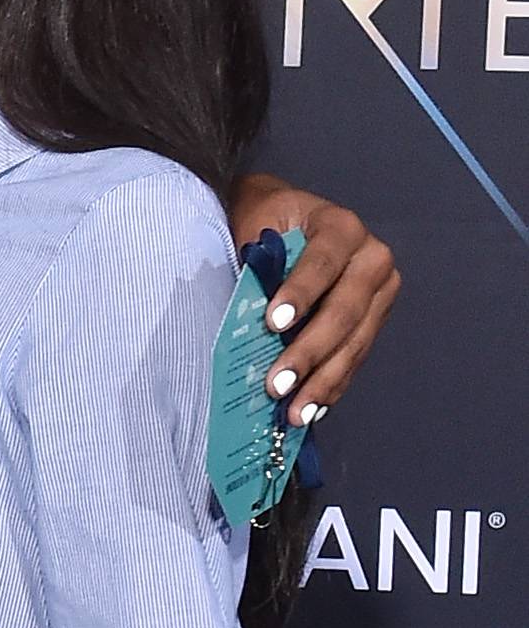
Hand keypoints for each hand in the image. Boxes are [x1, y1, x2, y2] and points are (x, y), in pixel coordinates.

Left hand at [224, 175, 397, 421]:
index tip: (273, 324)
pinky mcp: (376, 319)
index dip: (301, 293)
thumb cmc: (265, 221)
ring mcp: (379, 291)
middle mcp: (372, 257)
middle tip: (279, 385)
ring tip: (295, 412)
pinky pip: (356, 356)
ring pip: (355, 341)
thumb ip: (259, 266)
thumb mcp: (256, 228)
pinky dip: (332, 384)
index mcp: (341, 226)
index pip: (323, 262)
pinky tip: (312, 409)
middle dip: (310, 352)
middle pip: (345, 310)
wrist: (284, 215)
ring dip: (323, 380)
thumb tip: (248, 322)